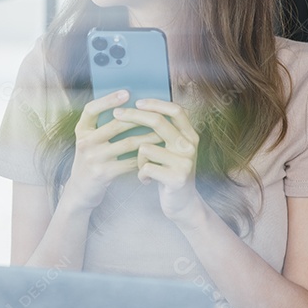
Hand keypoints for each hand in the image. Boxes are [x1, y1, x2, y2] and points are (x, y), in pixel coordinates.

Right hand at [65, 89, 146, 210]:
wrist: (81, 190)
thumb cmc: (91, 160)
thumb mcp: (90, 141)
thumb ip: (102, 127)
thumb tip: (129, 108)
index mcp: (81, 130)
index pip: (91, 109)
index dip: (108, 100)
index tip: (126, 93)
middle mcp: (84, 142)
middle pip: (115, 125)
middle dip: (139, 119)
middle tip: (157, 114)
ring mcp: (93, 158)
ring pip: (127, 143)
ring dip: (148, 138)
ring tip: (163, 133)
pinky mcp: (103, 173)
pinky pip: (129, 162)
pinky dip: (143, 158)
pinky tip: (155, 154)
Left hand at [109, 98, 205, 227]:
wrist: (183, 205)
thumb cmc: (169, 173)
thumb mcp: (172, 150)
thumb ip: (163, 132)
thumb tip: (137, 106)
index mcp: (190, 136)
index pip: (175, 110)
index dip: (155, 103)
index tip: (137, 102)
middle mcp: (190, 146)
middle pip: (158, 122)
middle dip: (133, 116)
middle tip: (116, 114)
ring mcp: (185, 162)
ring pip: (145, 147)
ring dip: (138, 159)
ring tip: (144, 169)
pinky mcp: (177, 178)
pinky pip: (146, 167)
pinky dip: (141, 174)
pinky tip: (147, 181)